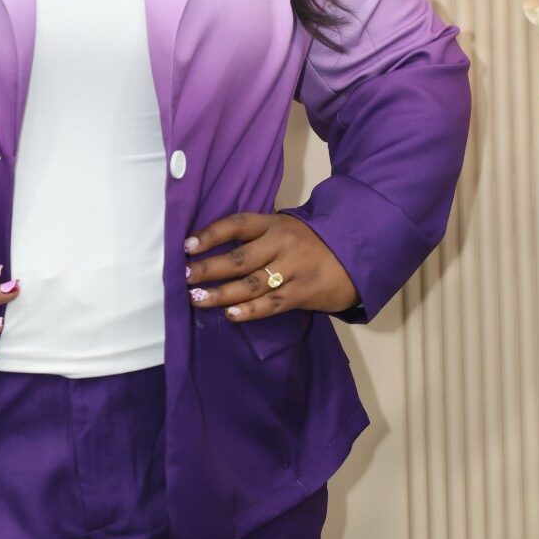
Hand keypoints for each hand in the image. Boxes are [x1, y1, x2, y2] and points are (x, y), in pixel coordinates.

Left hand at [184, 211, 359, 322]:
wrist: (356, 254)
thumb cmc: (310, 243)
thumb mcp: (285, 228)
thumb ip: (256, 237)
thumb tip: (212, 249)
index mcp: (274, 224)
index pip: (238, 224)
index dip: (211, 233)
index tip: (186, 244)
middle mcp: (281, 243)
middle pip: (239, 257)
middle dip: (208, 267)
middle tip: (183, 276)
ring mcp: (293, 268)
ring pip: (251, 283)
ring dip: (221, 293)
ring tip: (197, 298)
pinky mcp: (304, 292)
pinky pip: (272, 303)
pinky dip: (250, 310)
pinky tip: (231, 314)